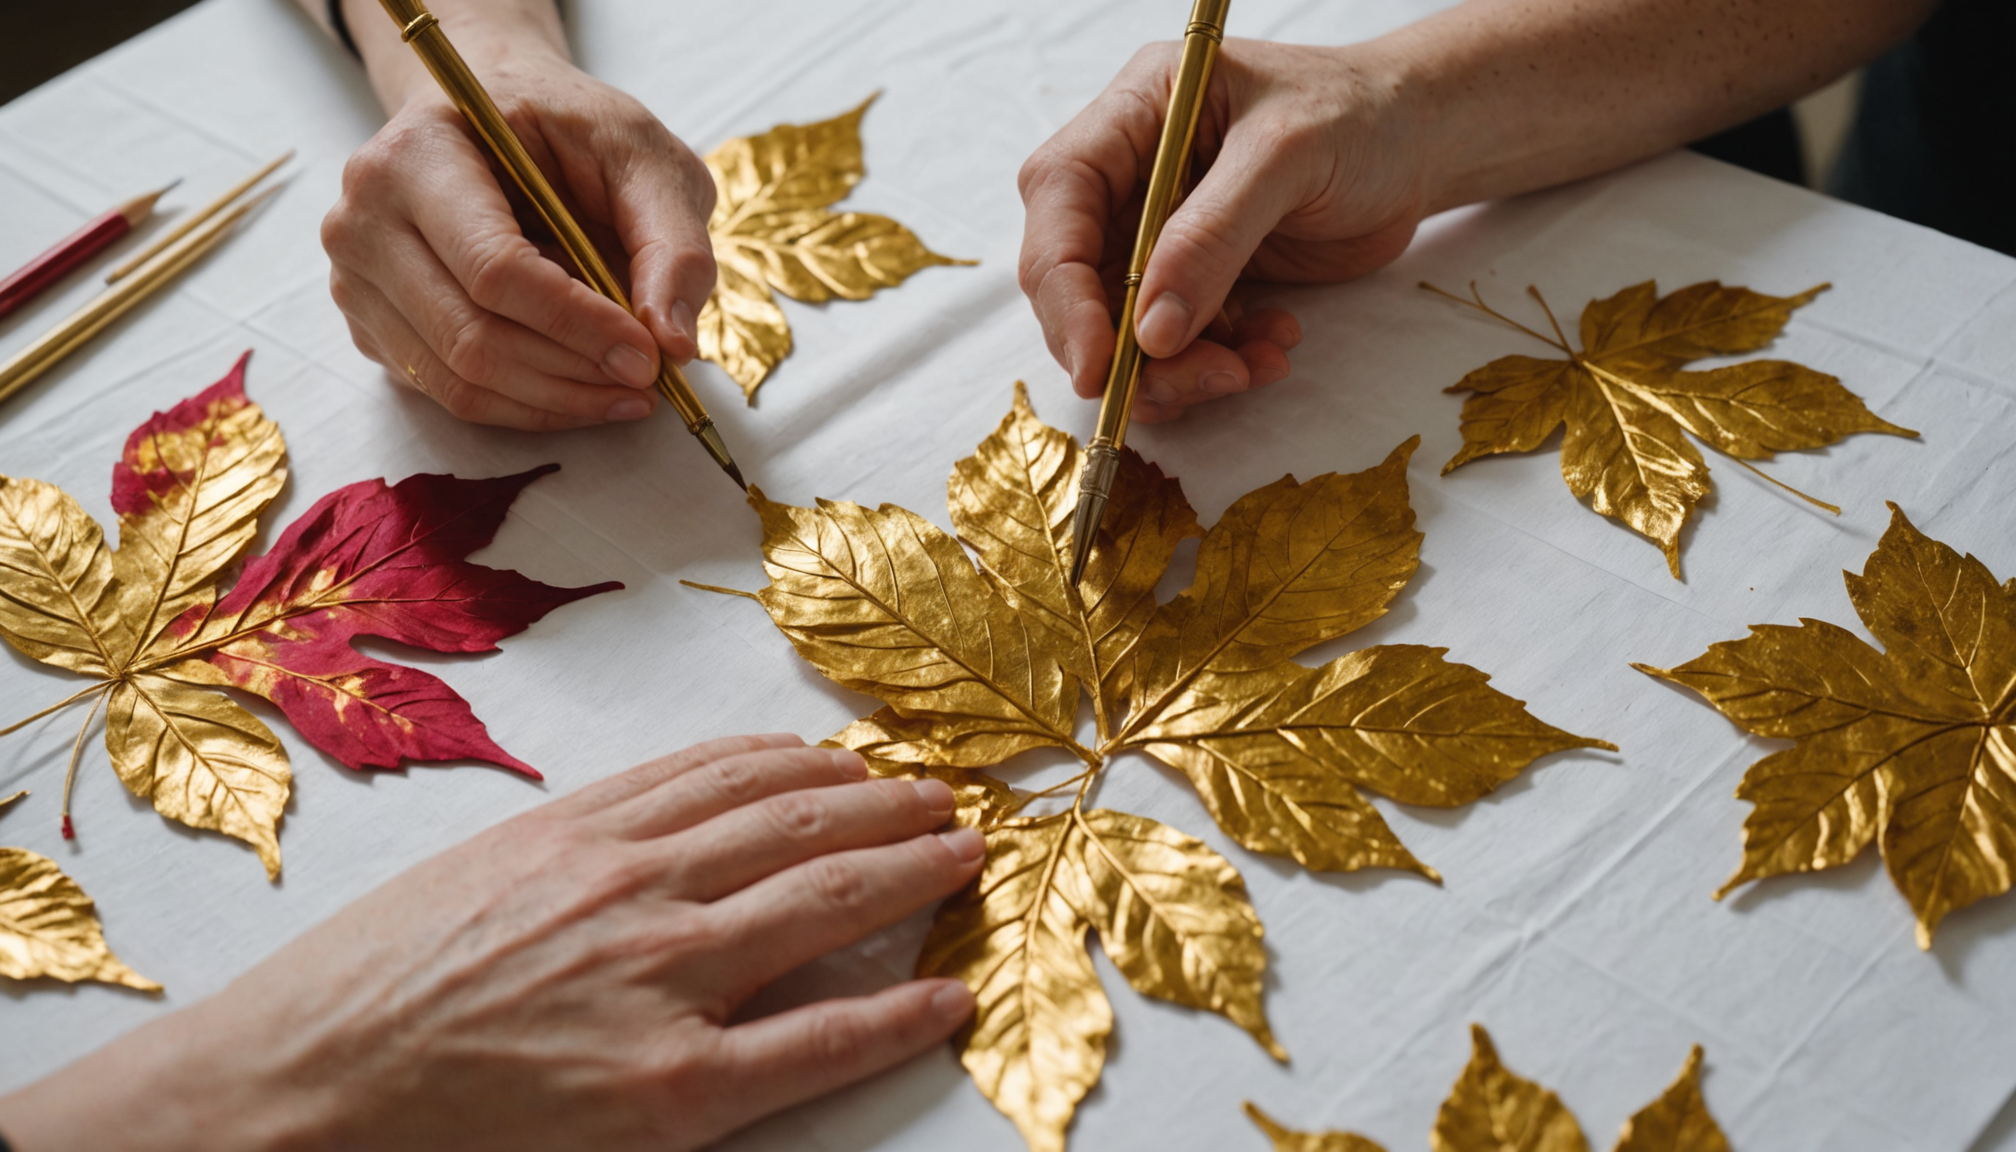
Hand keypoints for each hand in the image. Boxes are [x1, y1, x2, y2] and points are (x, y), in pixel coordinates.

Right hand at [0, 735, 984, 1151]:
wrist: (294, 1092)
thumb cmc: (363, 991)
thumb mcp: (475, 872)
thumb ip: (581, 844)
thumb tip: (675, 827)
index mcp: (581, 830)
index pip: (732, 771)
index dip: (814, 763)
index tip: (860, 761)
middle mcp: (636, 888)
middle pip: (800, 821)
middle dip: (888, 803)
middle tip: (942, 797)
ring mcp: (661, 984)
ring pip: (827, 901)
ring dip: (912, 871)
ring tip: (961, 858)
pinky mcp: (671, 1089)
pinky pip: (818, 1040)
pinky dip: (896, 1012)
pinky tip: (944, 995)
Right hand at [323, 49, 716, 430]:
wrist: (492, 114)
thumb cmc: (567, 130)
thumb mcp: (643, 156)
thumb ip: (671, 244)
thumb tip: (674, 346)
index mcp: (418, 154)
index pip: (494, 269)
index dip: (577, 326)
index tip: (648, 357)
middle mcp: (364, 220)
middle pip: (470, 336)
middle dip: (572, 374)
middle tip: (647, 384)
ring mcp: (358, 278)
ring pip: (459, 379)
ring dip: (556, 401)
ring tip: (625, 393)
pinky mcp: (372, 325)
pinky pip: (449, 392)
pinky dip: (526, 405)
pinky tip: (579, 385)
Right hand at [1018, 39, 1426, 421]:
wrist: (1420, 143)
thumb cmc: (1359, 116)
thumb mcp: (1287, 155)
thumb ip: (1213, 237)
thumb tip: (1150, 333)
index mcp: (1135, 114)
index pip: (1059, 201)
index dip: (1064, 287)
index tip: (1097, 364)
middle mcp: (1130, 175)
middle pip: (1077, 280)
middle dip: (1126, 348)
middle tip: (1198, 380)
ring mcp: (1159, 233)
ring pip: (1124, 328)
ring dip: (1177, 370)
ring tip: (1249, 368)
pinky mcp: (1197, 280)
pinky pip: (1178, 346)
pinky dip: (1217, 366)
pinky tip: (1273, 350)